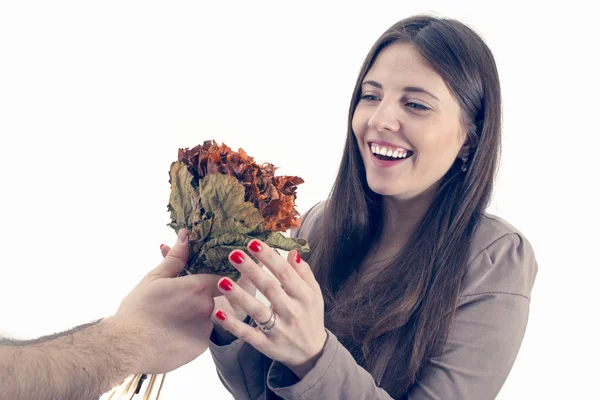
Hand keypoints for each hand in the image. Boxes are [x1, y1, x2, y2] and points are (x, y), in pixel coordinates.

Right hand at [111, 229, 221, 373]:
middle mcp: (207, 307)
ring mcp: (205, 329)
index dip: (210, 278)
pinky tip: (169, 334)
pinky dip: (188, 334)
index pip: (218, 277)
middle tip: (173, 302)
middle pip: (209, 298)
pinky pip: (199, 336)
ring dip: (192, 317)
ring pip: (204, 318)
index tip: (199, 280)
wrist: (126, 346)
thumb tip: (186, 234)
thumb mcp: (155, 278)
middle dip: (195, 298)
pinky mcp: (200, 347)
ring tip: (168, 320)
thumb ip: (175, 258)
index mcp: (198, 287)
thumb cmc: (139, 309)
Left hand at [212, 239, 326, 378]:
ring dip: (239, 296)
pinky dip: (232, 325)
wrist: (312, 352)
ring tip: (222, 281)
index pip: (285, 273)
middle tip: (234, 254)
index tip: (253, 243)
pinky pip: (248, 334)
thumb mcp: (314, 293)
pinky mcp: (266, 345)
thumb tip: (291, 251)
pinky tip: (218, 312)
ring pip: (257, 311)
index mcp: (304, 296)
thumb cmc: (310, 315)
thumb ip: (303, 272)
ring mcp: (279, 330)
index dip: (269, 257)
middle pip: (270, 288)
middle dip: (252, 270)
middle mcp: (292, 312)